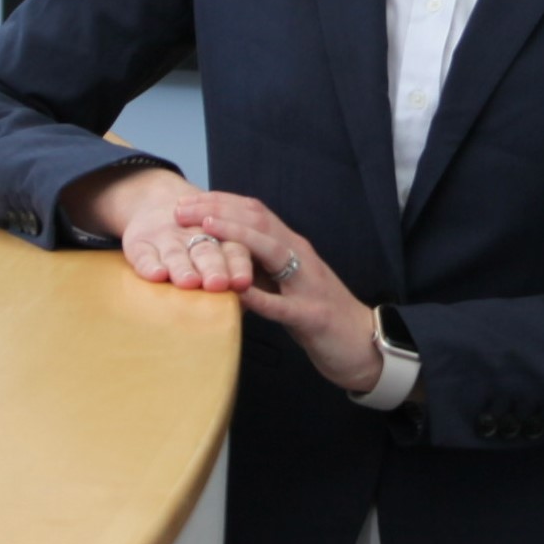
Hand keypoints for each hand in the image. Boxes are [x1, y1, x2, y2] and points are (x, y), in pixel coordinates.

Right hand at [59, 165, 254, 291]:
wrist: (154, 201)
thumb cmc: (194, 243)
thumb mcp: (216, 249)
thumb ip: (233, 274)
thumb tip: (251, 302)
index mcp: (220, 239)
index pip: (234, 250)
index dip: (238, 265)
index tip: (242, 282)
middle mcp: (194, 237)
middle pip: (206, 251)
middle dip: (213, 266)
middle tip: (218, 283)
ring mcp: (165, 239)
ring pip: (176, 253)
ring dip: (183, 267)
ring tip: (189, 282)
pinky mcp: (139, 243)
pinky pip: (143, 255)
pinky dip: (149, 265)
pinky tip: (157, 275)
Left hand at [174, 191, 381, 393]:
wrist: (362, 343)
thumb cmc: (318, 313)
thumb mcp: (284, 284)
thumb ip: (259, 268)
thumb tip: (220, 256)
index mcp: (292, 247)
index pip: (254, 213)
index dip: (220, 202)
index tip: (186, 200)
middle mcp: (301, 256)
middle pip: (259, 222)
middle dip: (218, 210)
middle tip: (181, 210)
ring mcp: (309, 284)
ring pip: (273, 251)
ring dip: (239, 237)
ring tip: (206, 230)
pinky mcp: (314, 315)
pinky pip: (284, 305)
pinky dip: (260, 298)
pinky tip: (237, 293)